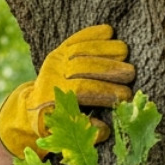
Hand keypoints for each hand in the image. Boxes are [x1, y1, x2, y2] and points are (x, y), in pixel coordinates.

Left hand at [0, 24, 135, 157]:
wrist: (33, 106)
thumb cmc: (54, 124)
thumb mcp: (65, 134)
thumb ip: (85, 132)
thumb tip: (105, 129)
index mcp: (53, 98)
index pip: (83, 90)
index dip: (106, 91)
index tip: (126, 95)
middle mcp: (52, 76)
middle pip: (82, 67)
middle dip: (109, 68)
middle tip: (131, 73)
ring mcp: (55, 61)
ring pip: (80, 49)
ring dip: (104, 49)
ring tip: (125, 52)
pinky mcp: (58, 51)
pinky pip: (76, 38)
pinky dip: (92, 33)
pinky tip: (109, 31)